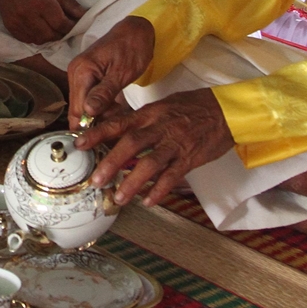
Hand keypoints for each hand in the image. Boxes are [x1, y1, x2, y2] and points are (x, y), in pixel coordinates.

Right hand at [0, 0, 85, 43]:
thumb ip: (68, 3)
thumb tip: (84, 16)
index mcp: (41, 2)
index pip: (61, 24)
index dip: (71, 27)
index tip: (75, 25)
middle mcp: (29, 14)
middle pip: (51, 35)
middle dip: (61, 33)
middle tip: (64, 28)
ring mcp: (18, 22)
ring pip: (40, 40)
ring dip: (49, 37)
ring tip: (52, 29)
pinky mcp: (11, 27)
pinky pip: (28, 40)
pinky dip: (36, 37)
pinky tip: (39, 29)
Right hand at [67, 16, 154, 126]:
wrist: (136, 30)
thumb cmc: (132, 47)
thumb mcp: (122, 73)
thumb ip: (104, 93)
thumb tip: (89, 112)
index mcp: (82, 71)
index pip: (78, 109)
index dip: (88, 126)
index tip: (102, 138)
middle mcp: (76, 73)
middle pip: (79, 109)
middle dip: (95, 121)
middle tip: (116, 126)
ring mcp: (80, 74)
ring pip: (85, 105)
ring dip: (100, 114)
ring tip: (120, 113)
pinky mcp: (88, 76)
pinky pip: (90, 97)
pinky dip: (102, 105)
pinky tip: (116, 107)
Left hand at [76, 88, 233, 206]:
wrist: (227, 110)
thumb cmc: (194, 107)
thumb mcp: (164, 107)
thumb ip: (142, 121)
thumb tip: (119, 134)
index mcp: (151, 113)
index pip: (119, 122)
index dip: (98, 133)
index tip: (79, 143)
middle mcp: (160, 127)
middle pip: (131, 143)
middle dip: (111, 162)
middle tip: (96, 179)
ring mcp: (176, 143)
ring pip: (151, 163)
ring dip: (133, 181)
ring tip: (119, 197)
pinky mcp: (191, 157)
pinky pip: (173, 176)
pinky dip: (160, 190)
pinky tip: (148, 200)